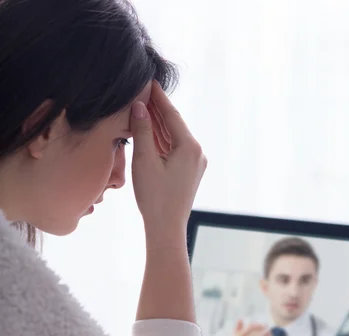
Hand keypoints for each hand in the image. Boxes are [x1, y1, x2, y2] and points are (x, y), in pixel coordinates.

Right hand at [130, 81, 206, 247]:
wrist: (166, 228)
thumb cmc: (155, 198)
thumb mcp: (144, 160)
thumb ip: (143, 131)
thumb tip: (139, 107)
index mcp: (189, 147)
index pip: (171, 114)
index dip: (158, 97)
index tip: (148, 81)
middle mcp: (197, 153)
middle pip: (174, 124)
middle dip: (157, 109)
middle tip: (142, 91)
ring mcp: (194, 163)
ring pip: (174, 137)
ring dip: (158, 124)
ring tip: (142, 107)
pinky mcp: (189, 172)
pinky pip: (174, 149)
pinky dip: (162, 140)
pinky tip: (150, 132)